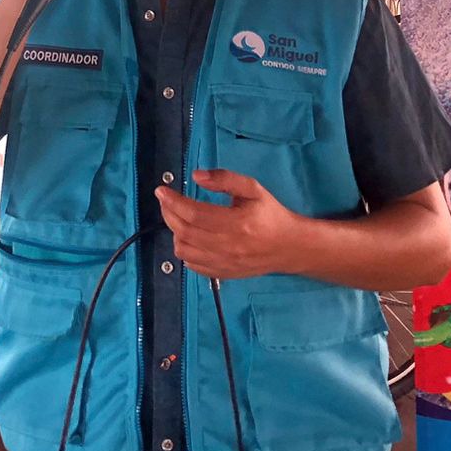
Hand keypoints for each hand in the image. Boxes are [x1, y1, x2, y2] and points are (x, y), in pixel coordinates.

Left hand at [155, 169, 299, 279]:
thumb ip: (225, 179)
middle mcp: (227, 246)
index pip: (193, 214)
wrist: (289, 247)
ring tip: (178, 218)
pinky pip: (192, 265)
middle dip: (168, 213)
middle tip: (165, 201)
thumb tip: (196, 176)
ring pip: (183, 250)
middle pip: (184, 231)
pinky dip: (184, 250)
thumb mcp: (253, 189)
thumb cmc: (270, 214)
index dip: (173, 201)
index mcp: (236, 223)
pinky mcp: (222, 274)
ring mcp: (223, 263)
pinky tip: (189, 237)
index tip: (161, 190)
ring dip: (174, 232)